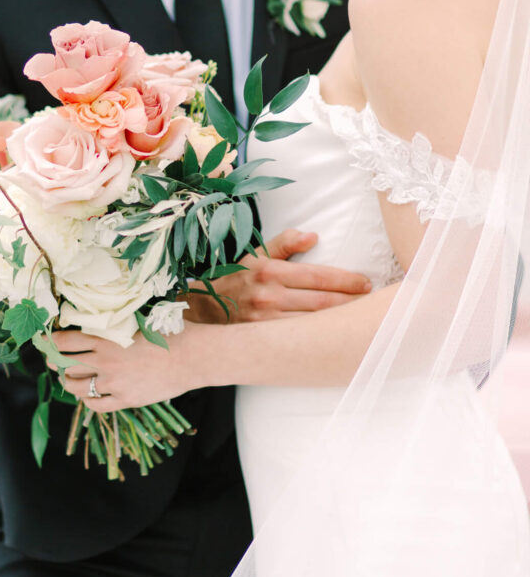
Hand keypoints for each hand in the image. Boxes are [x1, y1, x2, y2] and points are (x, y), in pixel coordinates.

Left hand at [49, 328, 194, 412]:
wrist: (193, 357)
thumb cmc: (170, 332)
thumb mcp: (139, 320)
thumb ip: (115, 323)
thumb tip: (98, 318)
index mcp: (107, 339)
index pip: (66, 341)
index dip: (52, 342)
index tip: (46, 342)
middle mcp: (106, 362)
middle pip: (66, 366)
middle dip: (56, 363)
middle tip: (54, 361)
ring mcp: (114, 383)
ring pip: (77, 387)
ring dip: (68, 383)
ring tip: (68, 379)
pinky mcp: (126, 400)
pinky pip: (96, 405)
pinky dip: (88, 400)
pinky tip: (89, 395)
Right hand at [185, 229, 371, 322]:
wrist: (204, 311)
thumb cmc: (236, 279)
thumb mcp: (255, 254)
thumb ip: (284, 242)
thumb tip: (313, 236)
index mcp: (269, 270)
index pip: (317, 276)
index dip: (345, 280)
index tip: (365, 282)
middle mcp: (269, 296)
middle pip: (322, 302)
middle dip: (352, 302)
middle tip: (373, 301)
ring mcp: (267, 321)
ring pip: (315, 323)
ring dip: (342, 322)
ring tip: (363, 319)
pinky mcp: (266, 340)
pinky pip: (302, 340)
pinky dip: (323, 338)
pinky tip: (338, 336)